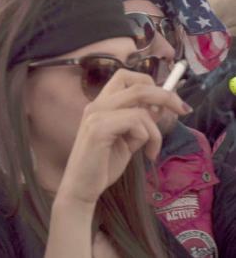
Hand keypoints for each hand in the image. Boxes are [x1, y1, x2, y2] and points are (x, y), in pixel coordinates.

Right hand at [57, 70, 191, 205]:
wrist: (81, 187)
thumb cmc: (102, 165)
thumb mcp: (126, 139)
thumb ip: (138, 121)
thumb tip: (160, 106)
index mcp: (100, 104)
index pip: (125, 76)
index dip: (150, 83)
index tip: (168, 101)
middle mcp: (96, 105)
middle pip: (138, 84)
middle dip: (166, 95)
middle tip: (183, 110)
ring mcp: (96, 115)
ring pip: (141, 108)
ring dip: (155, 130)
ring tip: (152, 149)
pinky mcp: (98, 129)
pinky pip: (136, 122)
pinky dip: (148, 138)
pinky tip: (146, 154)